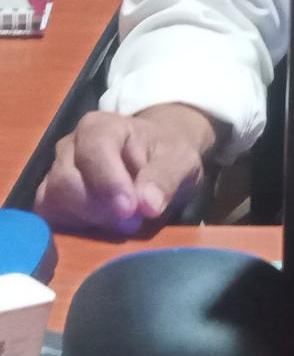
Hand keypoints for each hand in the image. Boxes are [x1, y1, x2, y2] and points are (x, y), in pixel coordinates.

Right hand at [34, 104, 221, 235]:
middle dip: (100, 208)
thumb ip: (165, 179)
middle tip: (133, 221)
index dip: (109, 183)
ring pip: (54, 201)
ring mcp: (56, 171)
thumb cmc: (166, 154)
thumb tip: (148, 206)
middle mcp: (71, 145)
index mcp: (101, 126)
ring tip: (124, 222)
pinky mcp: (51, 197)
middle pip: (66, 181)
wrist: (157, 160)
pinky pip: (51, 217)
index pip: (94, 151)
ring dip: (89, 220)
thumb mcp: (181, 161)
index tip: (131, 209)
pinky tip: (103, 226)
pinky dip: (75, 228)